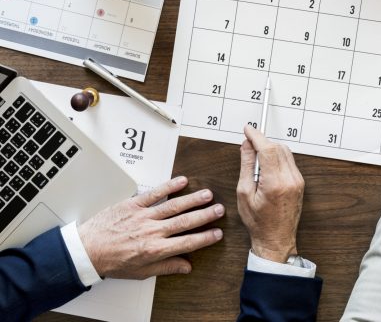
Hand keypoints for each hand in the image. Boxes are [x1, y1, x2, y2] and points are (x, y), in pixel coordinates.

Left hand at [78, 176, 223, 278]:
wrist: (87, 251)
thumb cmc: (112, 262)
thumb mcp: (141, 272)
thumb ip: (166, 267)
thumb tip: (186, 267)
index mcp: (155, 250)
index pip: (187, 243)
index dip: (205, 238)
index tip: (217, 233)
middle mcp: (152, 232)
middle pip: (185, 221)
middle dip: (205, 215)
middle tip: (220, 210)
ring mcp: (144, 216)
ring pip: (174, 206)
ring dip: (193, 199)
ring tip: (207, 195)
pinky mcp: (134, 205)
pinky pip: (155, 193)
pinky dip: (169, 186)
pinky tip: (182, 181)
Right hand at [237, 125, 304, 262]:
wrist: (276, 240)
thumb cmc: (258, 221)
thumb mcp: (244, 193)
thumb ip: (246, 165)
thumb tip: (247, 145)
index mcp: (275, 183)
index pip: (267, 148)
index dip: (256, 135)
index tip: (248, 129)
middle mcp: (290, 179)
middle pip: (277, 147)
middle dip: (262, 142)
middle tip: (248, 147)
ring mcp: (297, 180)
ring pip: (284, 151)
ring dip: (270, 149)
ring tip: (257, 162)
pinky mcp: (300, 182)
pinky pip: (289, 161)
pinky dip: (277, 157)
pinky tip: (267, 168)